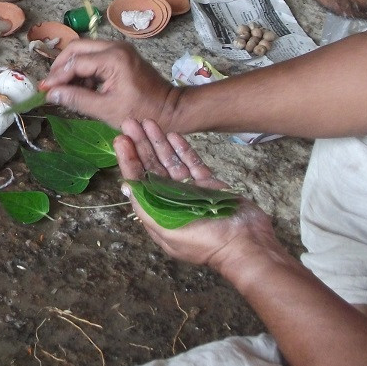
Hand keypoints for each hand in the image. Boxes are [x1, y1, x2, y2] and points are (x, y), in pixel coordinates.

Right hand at [40, 39, 178, 128]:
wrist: (173, 110)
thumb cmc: (142, 113)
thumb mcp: (106, 110)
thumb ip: (76, 100)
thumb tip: (51, 94)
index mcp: (113, 58)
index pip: (75, 62)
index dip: (57, 77)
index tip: (43, 90)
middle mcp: (115, 47)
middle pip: (77, 48)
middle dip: (61, 65)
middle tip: (50, 84)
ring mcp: (120, 49)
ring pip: (86, 50)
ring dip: (72, 67)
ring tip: (64, 88)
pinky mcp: (122, 55)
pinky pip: (96, 56)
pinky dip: (85, 69)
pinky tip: (81, 87)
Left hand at [119, 117, 274, 271]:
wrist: (245, 243)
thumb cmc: (204, 240)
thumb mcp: (167, 229)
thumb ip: (146, 206)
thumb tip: (127, 185)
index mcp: (158, 212)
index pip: (138, 181)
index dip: (128, 160)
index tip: (121, 139)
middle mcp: (171, 200)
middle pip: (152, 168)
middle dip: (140, 145)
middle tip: (131, 122)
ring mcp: (191, 191)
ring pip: (171, 162)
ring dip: (159, 143)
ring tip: (149, 122)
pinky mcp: (209, 185)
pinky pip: (192, 163)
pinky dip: (183, 150)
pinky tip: (174, 134)